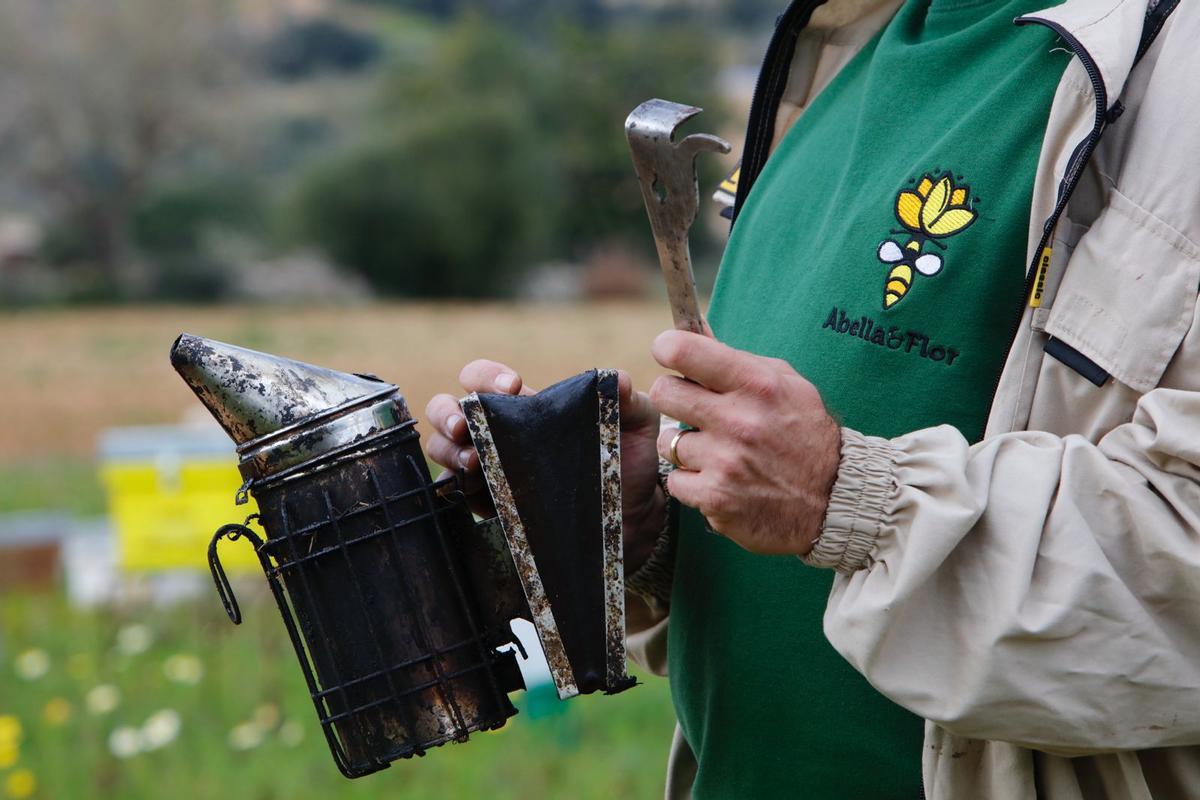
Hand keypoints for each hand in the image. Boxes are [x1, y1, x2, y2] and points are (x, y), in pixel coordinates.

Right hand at [425, 361, 664, 572]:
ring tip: (471, 461)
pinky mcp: (488, 503)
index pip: (487, 379)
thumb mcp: (635, 424)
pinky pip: (454, 490)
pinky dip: (454, 483)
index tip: (511, 387)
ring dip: (447, 448)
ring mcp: (488, 468)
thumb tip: (613, 379)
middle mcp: (499, 432)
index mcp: (527, 407)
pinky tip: (473, 485)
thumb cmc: (629, 463)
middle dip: (448, 412)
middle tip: (465, 425)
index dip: (487, 375)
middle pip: (449, 408)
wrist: (632, 521)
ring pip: (443, 447)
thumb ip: (626, 397)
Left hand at [648, 330, 840, 555]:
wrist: (833, 498)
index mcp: (757, 385)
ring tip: (718, 451)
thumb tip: (694, 329)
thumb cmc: (805, 433)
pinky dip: (692, 481)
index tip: (669, 353)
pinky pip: (676, 480)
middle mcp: (739, 421)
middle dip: (674, 397)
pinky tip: (719, 479)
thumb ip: (735, 358)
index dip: (668, 348)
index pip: (685, 351)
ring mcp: (725, 462)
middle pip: (664, 393)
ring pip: (668, 441)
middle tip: (693, 407)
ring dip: (687, 446)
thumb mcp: (784, 383)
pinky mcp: (716, 498)